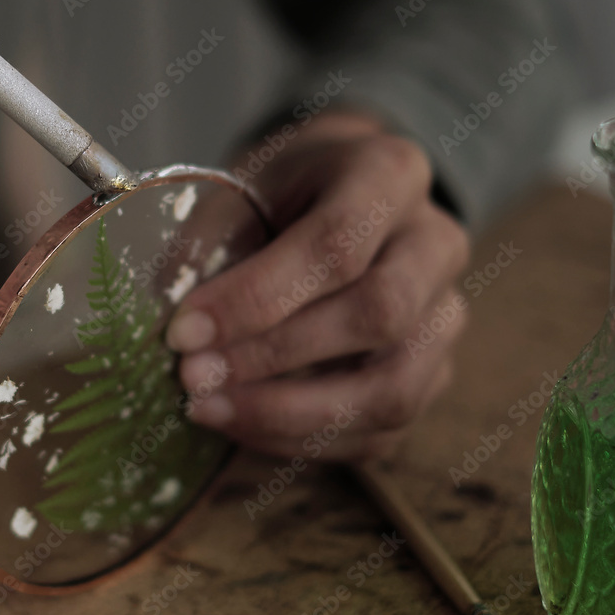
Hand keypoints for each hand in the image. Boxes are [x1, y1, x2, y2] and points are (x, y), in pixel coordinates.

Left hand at [166, 112, 470, 460]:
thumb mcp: (241, 189)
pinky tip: (243, 425)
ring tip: (210, 411)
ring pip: (393, 388)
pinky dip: (307, 440)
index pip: (337, 243)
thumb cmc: (283, 194)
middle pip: (379, 315)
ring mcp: (445, 314)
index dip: (256, 298)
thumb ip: (210, 246)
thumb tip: (169, 324)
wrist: (340, 199)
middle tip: (194, 378)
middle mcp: (435, 244)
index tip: (184, 332)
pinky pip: (382, 429)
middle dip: (274, 357)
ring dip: (291, 414)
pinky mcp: (434, 373)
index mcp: (390, 173)